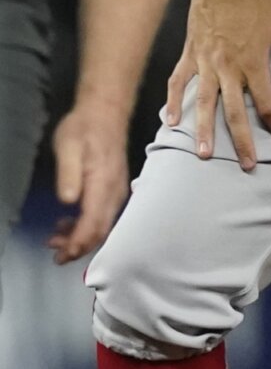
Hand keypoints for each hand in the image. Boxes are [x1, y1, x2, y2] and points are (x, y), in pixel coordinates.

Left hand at [47, 103, 131, 262]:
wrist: (106, 113)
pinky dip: (88, 226)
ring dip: (82, 238)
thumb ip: (68, 174)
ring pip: (103, 225)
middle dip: (79, 247)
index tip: (62, 254)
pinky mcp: (114, 189)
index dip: (78, 243)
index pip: (93, 223)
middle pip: (101, 230)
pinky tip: (70, 223)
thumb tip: (68, 201)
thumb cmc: (84, 128)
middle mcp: (114, 192)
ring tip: (57, 240)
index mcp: (103, 184)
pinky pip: (104, 215)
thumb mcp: (67, 146)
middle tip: (56, 256)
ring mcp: (117, 191)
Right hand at [164, 0, 270, 169]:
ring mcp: (205, 62)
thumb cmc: (258, 0)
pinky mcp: (189, 54)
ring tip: (205, 155)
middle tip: (249, 166)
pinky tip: (171, 123)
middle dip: (242, 141)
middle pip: (234, 112)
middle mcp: (227, 67)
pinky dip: (174, 102)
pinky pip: (179, 82)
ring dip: (204, 131)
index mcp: (254, 61)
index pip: (267, 102)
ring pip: (203, 104)